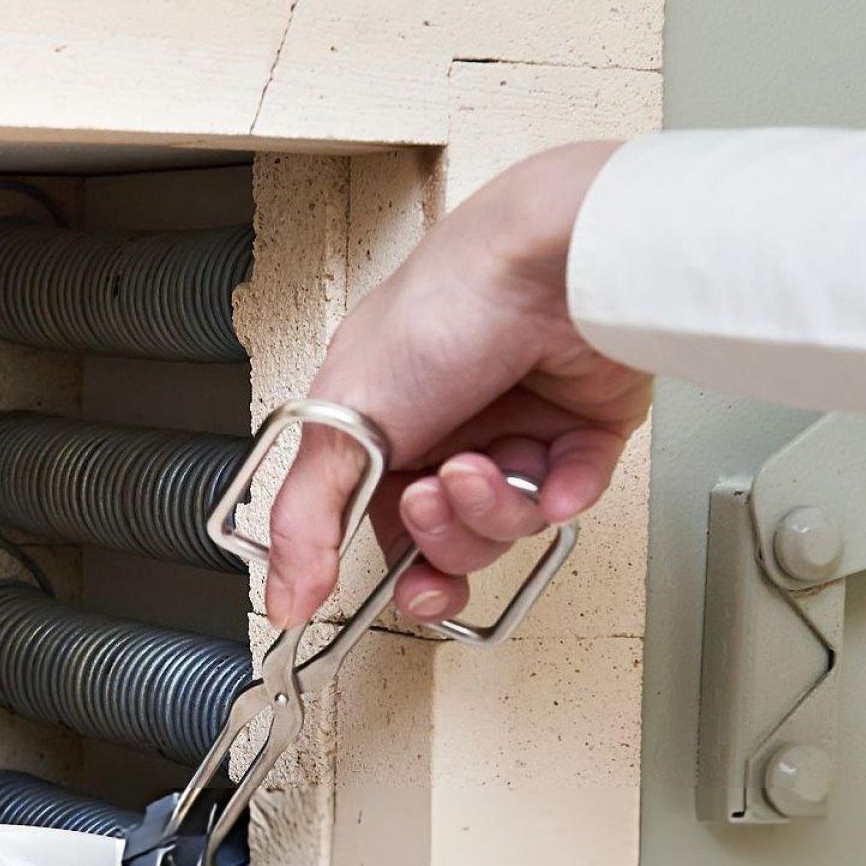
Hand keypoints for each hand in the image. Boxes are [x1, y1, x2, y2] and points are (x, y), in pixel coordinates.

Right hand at [263, 140, 651, 625]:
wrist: (548, 266)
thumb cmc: (440, 310)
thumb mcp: (343, 424)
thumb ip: (306, 520)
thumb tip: (282, 598)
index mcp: (382, 422)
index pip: (385, 521)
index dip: (402, 561)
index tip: (409, 586)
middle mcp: (448, 425)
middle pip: (449, 533)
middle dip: (447, 530)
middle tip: (438, 494)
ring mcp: (517, 426)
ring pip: (509, 520)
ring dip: (497, 507)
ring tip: (488, 464)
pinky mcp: (583, 426)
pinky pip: (575, 492)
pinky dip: (565, 493)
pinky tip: (553, 474)